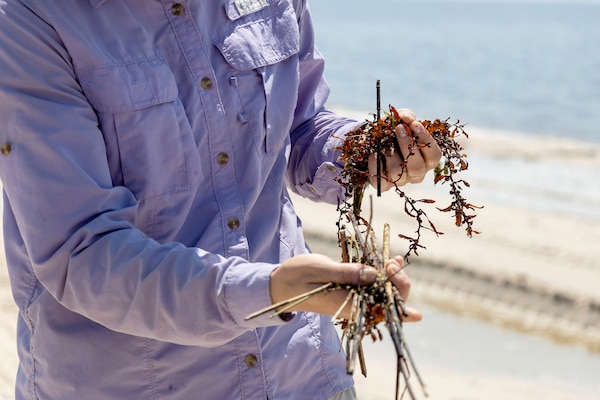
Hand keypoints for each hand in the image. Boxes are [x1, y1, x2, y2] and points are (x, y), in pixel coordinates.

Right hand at [270, 253, 421, 321]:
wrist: (278, 286)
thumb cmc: (295, 277)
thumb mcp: (320, 269)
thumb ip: (347, 273)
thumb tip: (375, 274)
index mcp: (348, 306)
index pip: (384, 307)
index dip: (396, 288)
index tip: (390, 266)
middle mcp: (354, 307)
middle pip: (388, 304)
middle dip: (398, 283)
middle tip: (394, 260)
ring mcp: (352, 301)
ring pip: (381, 296)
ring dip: (392, 279)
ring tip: (396, 260)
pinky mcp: (348, 293)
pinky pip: (370, 288)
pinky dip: (381, 276)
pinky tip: (388, 264)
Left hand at [368, 108, 441, 190]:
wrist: (374, 143)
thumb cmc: (394, 133)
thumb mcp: (402, 121)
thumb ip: (406, 117)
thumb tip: (405, 117)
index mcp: (427, 160)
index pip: (434, 155)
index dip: (426, 140)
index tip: (415, 125)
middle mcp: (416, 173)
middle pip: (417, 166)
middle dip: (407, 145)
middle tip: (398, 128)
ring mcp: (400, 181)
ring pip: (397, 171)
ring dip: (389, 153)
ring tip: (383, 140)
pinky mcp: (383, 185)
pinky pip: (379, 179)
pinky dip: (375, 164)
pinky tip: (373, 152)